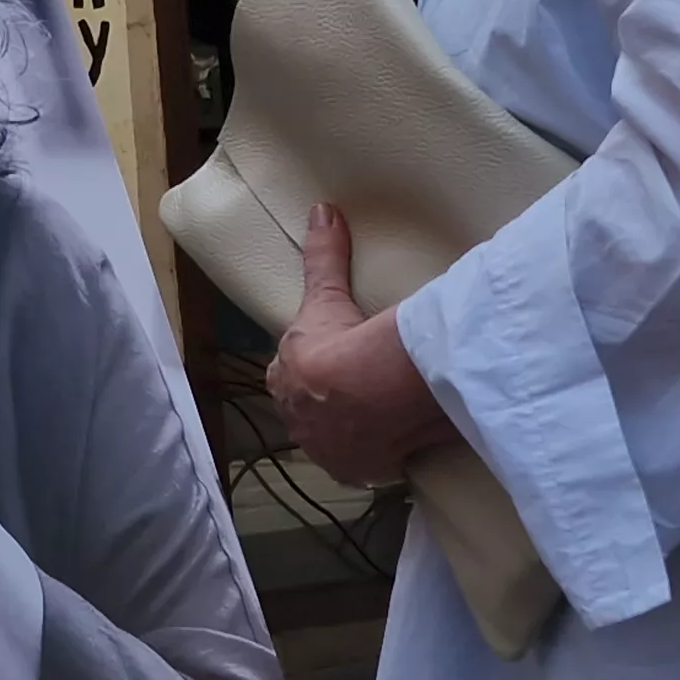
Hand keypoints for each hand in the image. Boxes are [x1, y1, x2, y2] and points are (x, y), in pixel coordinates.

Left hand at [268, 206, 452, 487]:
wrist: (366, 393)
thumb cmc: (338, 343)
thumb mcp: (327, 296)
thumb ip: (323, 255)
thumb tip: (321, 209)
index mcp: (283, 380)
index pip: (291, 374)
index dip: (309, 367)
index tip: (332, 361)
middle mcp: (296, 420)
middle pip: (310, 409)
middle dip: (327, 402)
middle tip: (360, 389)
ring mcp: (325, 449)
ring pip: (335, 438)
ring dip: (351, 430)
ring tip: (381, 417)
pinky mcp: (355, 470)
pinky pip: (364, 463)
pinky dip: (376, 454)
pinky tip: (395, 446)